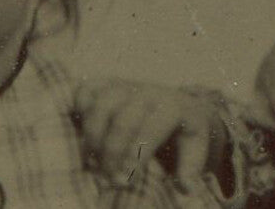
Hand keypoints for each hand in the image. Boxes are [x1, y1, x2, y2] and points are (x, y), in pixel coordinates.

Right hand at [73, 78, 222, 189]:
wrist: (178, 104)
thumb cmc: (183, 132)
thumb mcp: (195, 148)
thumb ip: (190, 169)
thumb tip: (186, 189)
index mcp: (173, 106)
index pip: (151, 129)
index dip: (136, 156)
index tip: (124, 180)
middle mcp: (148, 91)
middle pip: (123, 119)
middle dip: (112, 152)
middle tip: (108, 178)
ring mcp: (127, 85)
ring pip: (102, 104)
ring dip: (93, 136)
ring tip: (94, 162)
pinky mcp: (108, 84)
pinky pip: (86, 91)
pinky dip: (80, 110)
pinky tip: (82, 134)